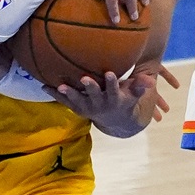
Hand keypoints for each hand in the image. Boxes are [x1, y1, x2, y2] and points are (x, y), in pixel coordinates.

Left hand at [49, 64, 177, 137]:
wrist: (114, 121)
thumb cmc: (124, 101)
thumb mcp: (133, 95)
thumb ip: (140, 87)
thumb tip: (150, 80)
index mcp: (114, 99)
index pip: (114, 90)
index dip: (113, 83)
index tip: (111, 73)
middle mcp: (99, 104)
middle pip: (94, 95)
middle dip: (89, 87)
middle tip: (84, 78)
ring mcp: (87, 107)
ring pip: (77, 100)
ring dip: (69, 93)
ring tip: (60, 86)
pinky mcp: (77, 107)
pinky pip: (65, 101)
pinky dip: (55, 94)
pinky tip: (44, 85)